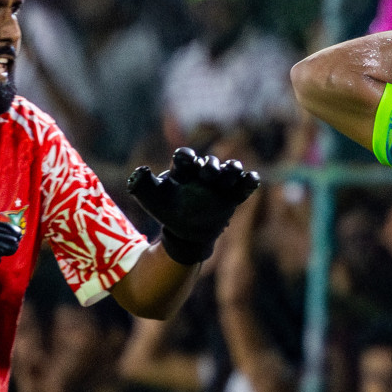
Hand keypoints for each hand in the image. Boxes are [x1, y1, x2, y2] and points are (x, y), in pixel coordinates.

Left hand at [128, 148, 260, 264]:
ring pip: (230, 170)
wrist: (186, 234)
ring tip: (233, 172)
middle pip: (210, 162)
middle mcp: (202, 174)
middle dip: (211, 166)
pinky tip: (252, 179)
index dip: (186, 157)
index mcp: (183, 171)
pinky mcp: (232, 196)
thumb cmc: (167, 213)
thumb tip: (140, 171)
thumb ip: (142, 185)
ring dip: (232, 169)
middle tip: (209, 175)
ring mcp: (219, 184)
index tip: (187, 161)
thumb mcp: (151, 200)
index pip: (184, 157)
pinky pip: (244, 186)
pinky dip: (249, 182)